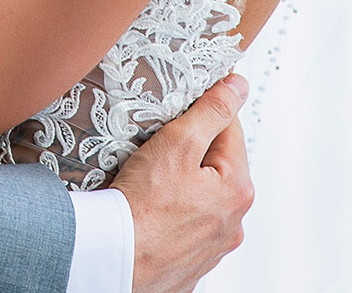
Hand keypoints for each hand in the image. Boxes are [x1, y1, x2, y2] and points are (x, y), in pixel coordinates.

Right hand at [109, 74, 253, 292]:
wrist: (112, 262)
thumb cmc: (141, 209)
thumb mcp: (177, 143)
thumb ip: (211, 110)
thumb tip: (237, 87)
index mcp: (238, 190)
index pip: (230, 129)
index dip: (201, 114)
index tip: (176, 115)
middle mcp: (233, 222)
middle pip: (215, 166)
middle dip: (189, 153)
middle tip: (155, 152)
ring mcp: (212, 247)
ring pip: (199, 198)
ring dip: (179, 186)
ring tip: (148, 184)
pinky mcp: (189, 263)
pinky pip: (183, 227)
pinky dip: (169, 216)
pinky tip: (148, 211)